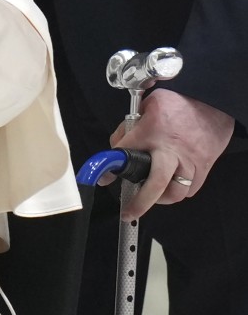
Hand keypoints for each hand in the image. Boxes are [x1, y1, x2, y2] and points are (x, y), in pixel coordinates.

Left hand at [101, 89, 233, 219]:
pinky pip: (190, 189)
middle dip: (141, 201)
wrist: (213, 102)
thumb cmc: (179, 103)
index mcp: (151, 131)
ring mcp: (190, 160)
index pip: (123, 152)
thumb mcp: (145, 105)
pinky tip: (169, 188)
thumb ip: (128, 127)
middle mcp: (170, 150)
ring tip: (150, 197)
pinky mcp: (204, 166)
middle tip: (129, 211)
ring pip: (175, 192)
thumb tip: (117, 146)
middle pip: (156, 183)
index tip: (101, 179)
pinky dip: (178, 192)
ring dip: (160, 199)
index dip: (109, 167)